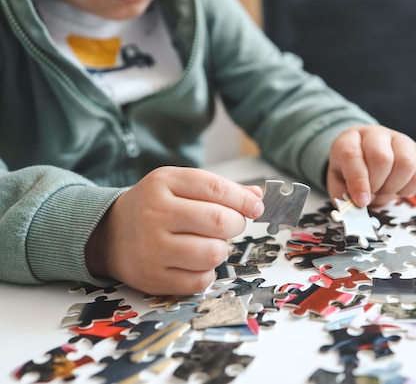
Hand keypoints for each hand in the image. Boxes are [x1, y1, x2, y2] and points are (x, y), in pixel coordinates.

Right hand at [85, 166, 263, 295]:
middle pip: (220, 221)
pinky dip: (208, 273)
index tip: (256, 207)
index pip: (217, 188)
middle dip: (237, 224)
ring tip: (210, 244)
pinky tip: (198, 262)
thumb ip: (219, 189)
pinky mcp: (152, 278)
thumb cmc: (155, 207)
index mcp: (163, 183)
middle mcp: (154, 214)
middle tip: (231, 226)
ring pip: (213, 253)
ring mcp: (151, 248)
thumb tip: (257, 196)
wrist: (109, 234)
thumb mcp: (179, 186)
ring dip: (221, 250)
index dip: (244, 200)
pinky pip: (200, 280)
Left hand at [326, 125, 415, 207]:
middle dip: (377, 185)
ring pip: (405, 164)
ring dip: (394, 187)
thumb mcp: (338, 181)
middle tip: (372, 194)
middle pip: (382, 158)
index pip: (353, 156)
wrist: (365, 156)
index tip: (361, 201)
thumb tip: (358, 204)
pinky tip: (396, 189)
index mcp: (350, 140)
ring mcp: (398, 140)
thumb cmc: (350, 169)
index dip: (358, 182)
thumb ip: (343, 194)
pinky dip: (409, 189)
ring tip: (384, 191)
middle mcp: (375, 135)